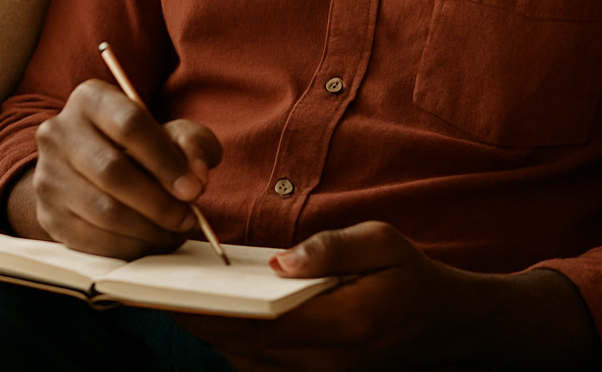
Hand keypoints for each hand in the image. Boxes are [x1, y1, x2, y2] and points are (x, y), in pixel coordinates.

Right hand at [21, 78, 221, 258]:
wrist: (88, 169)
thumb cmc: (139, 148)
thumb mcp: (170, 133)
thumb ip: (192, 144)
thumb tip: (196, 174)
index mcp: (90, 99)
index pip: (130, 124)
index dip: (165, 160)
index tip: (193, 189)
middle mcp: (59, 132)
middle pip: (112, 171)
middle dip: (159, 202)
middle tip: (188, 217)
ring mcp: (48, 174)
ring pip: (103, 210)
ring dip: (148, 229)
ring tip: (174, 231)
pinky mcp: (48, 213)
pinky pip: (92, 239)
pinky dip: (129, 246)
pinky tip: (150, 241)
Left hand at [176, 222, 601, 371]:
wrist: (449, 330)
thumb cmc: (412, 279)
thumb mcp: (384, 243)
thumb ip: (333, 248)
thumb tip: (282, 260)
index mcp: (342, 324)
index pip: (259, 320)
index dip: (209, 309)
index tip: (170, 289)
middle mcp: (326, 361)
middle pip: (241, 343)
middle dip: (195, 318)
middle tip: (152, 288)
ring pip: (245, 361)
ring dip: (208, 333)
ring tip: (169, 297)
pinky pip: (258, 368)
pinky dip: (231, 345)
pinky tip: (209, 317)